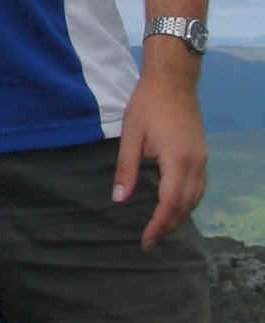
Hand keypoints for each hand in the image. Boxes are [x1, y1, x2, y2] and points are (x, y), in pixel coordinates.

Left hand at [112, 66, 206, 251]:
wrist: (173, 81)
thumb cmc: (148, 105)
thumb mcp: (131, 136)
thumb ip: (126, 169)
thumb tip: (120, 199)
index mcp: (177, 161)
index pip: (170, 204)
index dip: (158, 226)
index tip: (145, 241)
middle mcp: (195, 164)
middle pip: (186, 206)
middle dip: (169, 226)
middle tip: (150, 241)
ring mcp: (202, 159)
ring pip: (196, 198)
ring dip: (180, 216)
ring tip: (160, 227)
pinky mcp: (202, 154)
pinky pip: (199, 187)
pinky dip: (187, 201)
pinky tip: (174, 204)